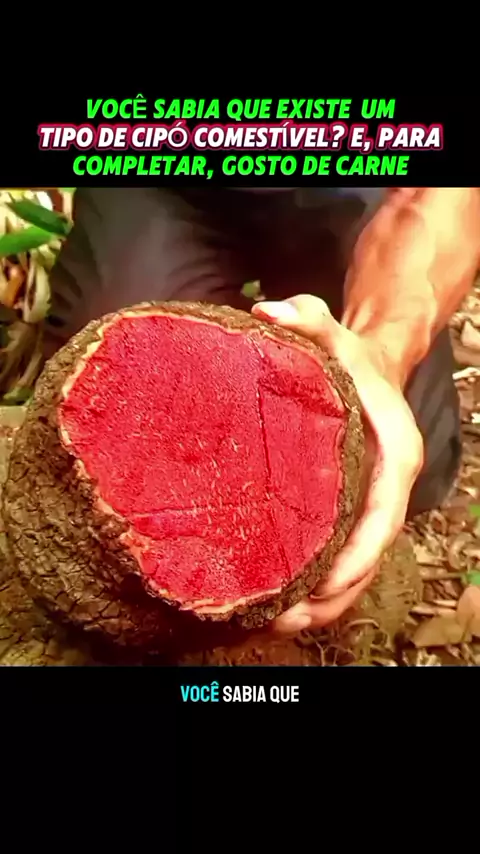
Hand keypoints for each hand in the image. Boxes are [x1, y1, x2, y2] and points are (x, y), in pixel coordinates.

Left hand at [251, 295, 423, 633]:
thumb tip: (266, 312)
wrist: (371, 365)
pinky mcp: (352, 512)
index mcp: (393, 456)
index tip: (320, 587)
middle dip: (331, 597)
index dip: (354, 558)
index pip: (381, 518)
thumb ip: (304, 316)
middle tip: (280, 621)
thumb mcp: (330, 327)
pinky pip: (341, 558)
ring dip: (322, 603)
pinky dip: (318, 585)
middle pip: (368, 559)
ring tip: (273, 624)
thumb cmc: (352, 355)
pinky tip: (278, 599)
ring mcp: (371, 506)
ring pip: (356, 569)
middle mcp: (388, 490)